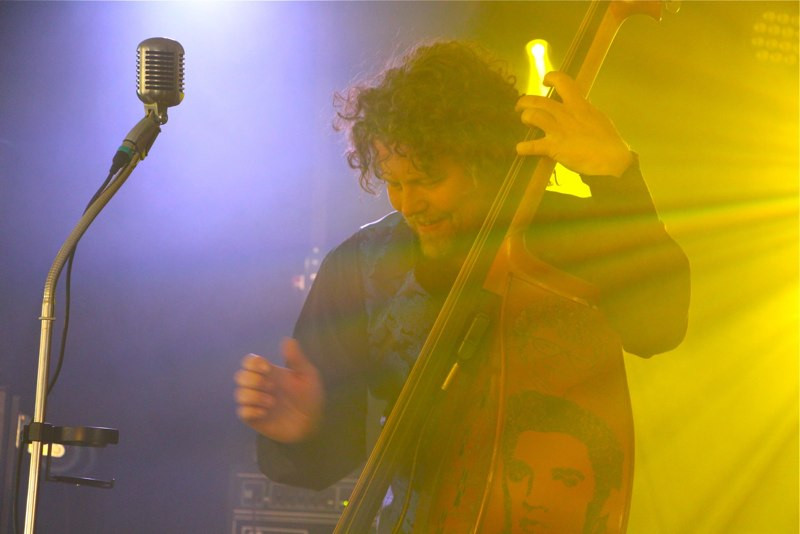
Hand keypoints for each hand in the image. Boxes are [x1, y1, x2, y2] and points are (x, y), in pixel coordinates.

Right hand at [234, 338, 323, 443]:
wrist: (312, 421)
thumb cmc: (309, 396)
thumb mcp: (307, 375)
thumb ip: (296, 359)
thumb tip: (287, 339)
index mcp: (269, 373)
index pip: (249, 362)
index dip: (253, 363)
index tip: (267, 368)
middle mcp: (259, 386)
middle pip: (240, 376)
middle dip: (253, 380)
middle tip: (271, 386)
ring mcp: (256, 403)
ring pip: (239, 394)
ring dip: (254, 396)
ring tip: (272, 402)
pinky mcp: (254, 418)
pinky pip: (242, 412)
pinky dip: (251, 411)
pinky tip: (265, 413)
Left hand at [515, 71, 632, 176]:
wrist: (611, 159)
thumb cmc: (608, 140)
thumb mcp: (597, 117)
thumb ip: (584, 110)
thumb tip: (580, 105)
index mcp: (579, 105)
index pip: (563, 81)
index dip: (551, 78)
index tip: (545, 81)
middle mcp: (565, 114)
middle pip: (539, 100)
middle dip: (525, 101)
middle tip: (521, 106)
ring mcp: (558, 130)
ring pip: (532, 116)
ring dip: (525, 117)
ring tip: (525, 121)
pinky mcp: (553, 147)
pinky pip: (532, 146)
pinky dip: (523, 147)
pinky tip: (520, 149)